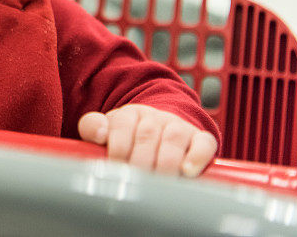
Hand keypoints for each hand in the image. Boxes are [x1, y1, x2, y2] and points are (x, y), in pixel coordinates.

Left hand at [78, 104, 217, 176]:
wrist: (162, 125)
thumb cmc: (129, 135)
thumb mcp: (108, 129)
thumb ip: (93, 127)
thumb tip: (100, 134)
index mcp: (129, 113)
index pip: (121, 126)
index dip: (118, 149)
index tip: (115, 169)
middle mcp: (155, 117)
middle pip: (147, 135)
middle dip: (139, 162)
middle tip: (135, 183)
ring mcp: (179, 126)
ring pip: (173, 139)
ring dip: (164, 163)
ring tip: (158, 183)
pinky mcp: (200, 138)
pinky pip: (204, 143)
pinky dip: (197, 157)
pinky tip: (187, 171)